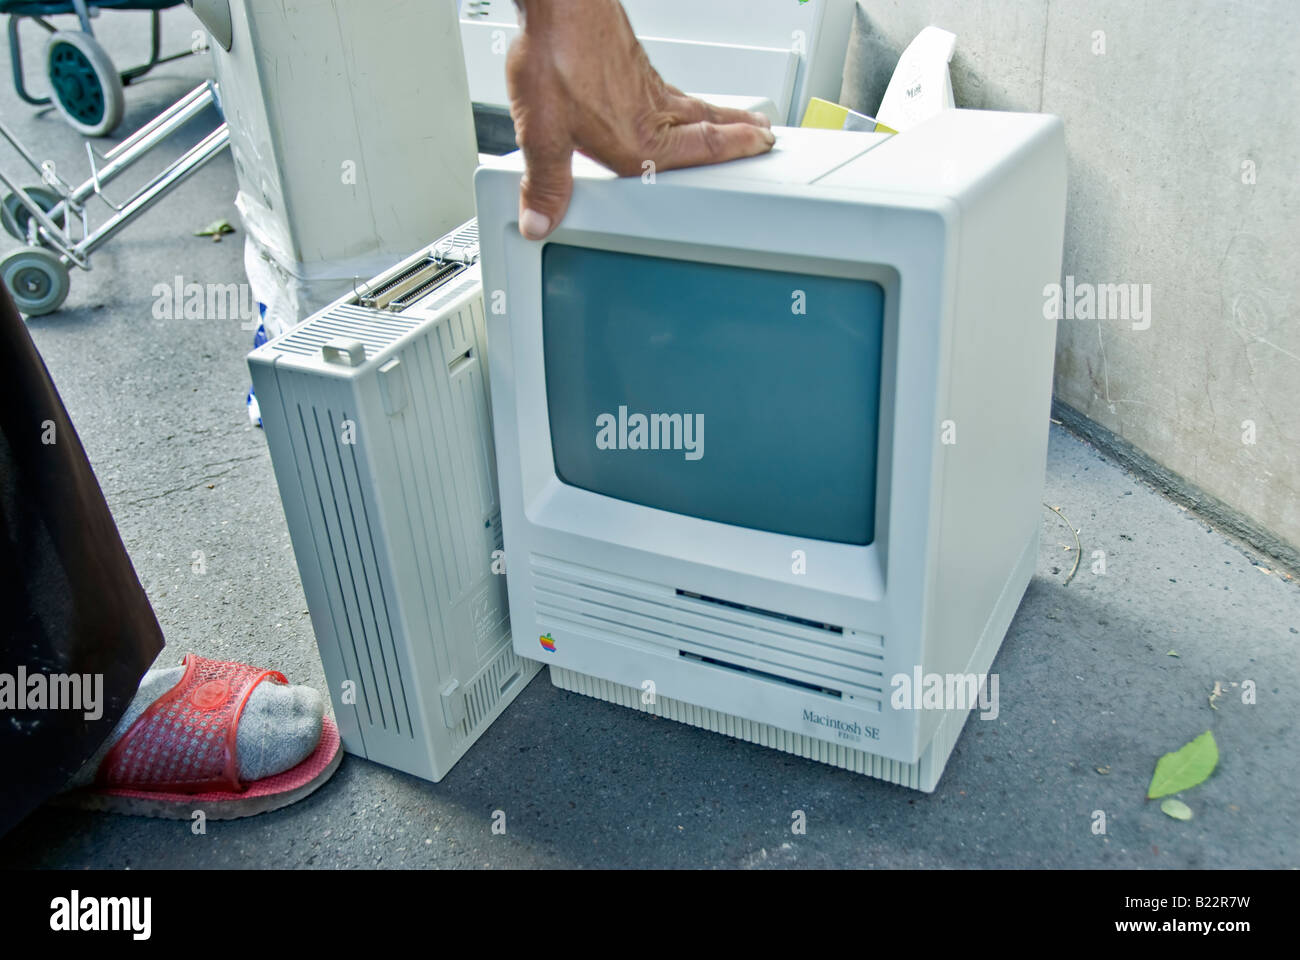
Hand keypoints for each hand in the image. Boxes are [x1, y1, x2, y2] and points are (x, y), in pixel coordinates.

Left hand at [508, 0, 775, 239]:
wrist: (561, 3)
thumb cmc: (556, 55)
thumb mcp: (544, 132)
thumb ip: (546, 181)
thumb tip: (540, 221)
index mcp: (637, 140)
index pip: (700, 149)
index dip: (734, 150)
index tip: (761, 146)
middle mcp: (649, 112)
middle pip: (706, 124)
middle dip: (737, 132)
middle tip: (763, 132)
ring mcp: (643, 83)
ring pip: (691, 104)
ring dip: (716, 114)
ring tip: (733, 120)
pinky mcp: (631, 61)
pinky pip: (669, 88)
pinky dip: (684, 96)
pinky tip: (670, 98)